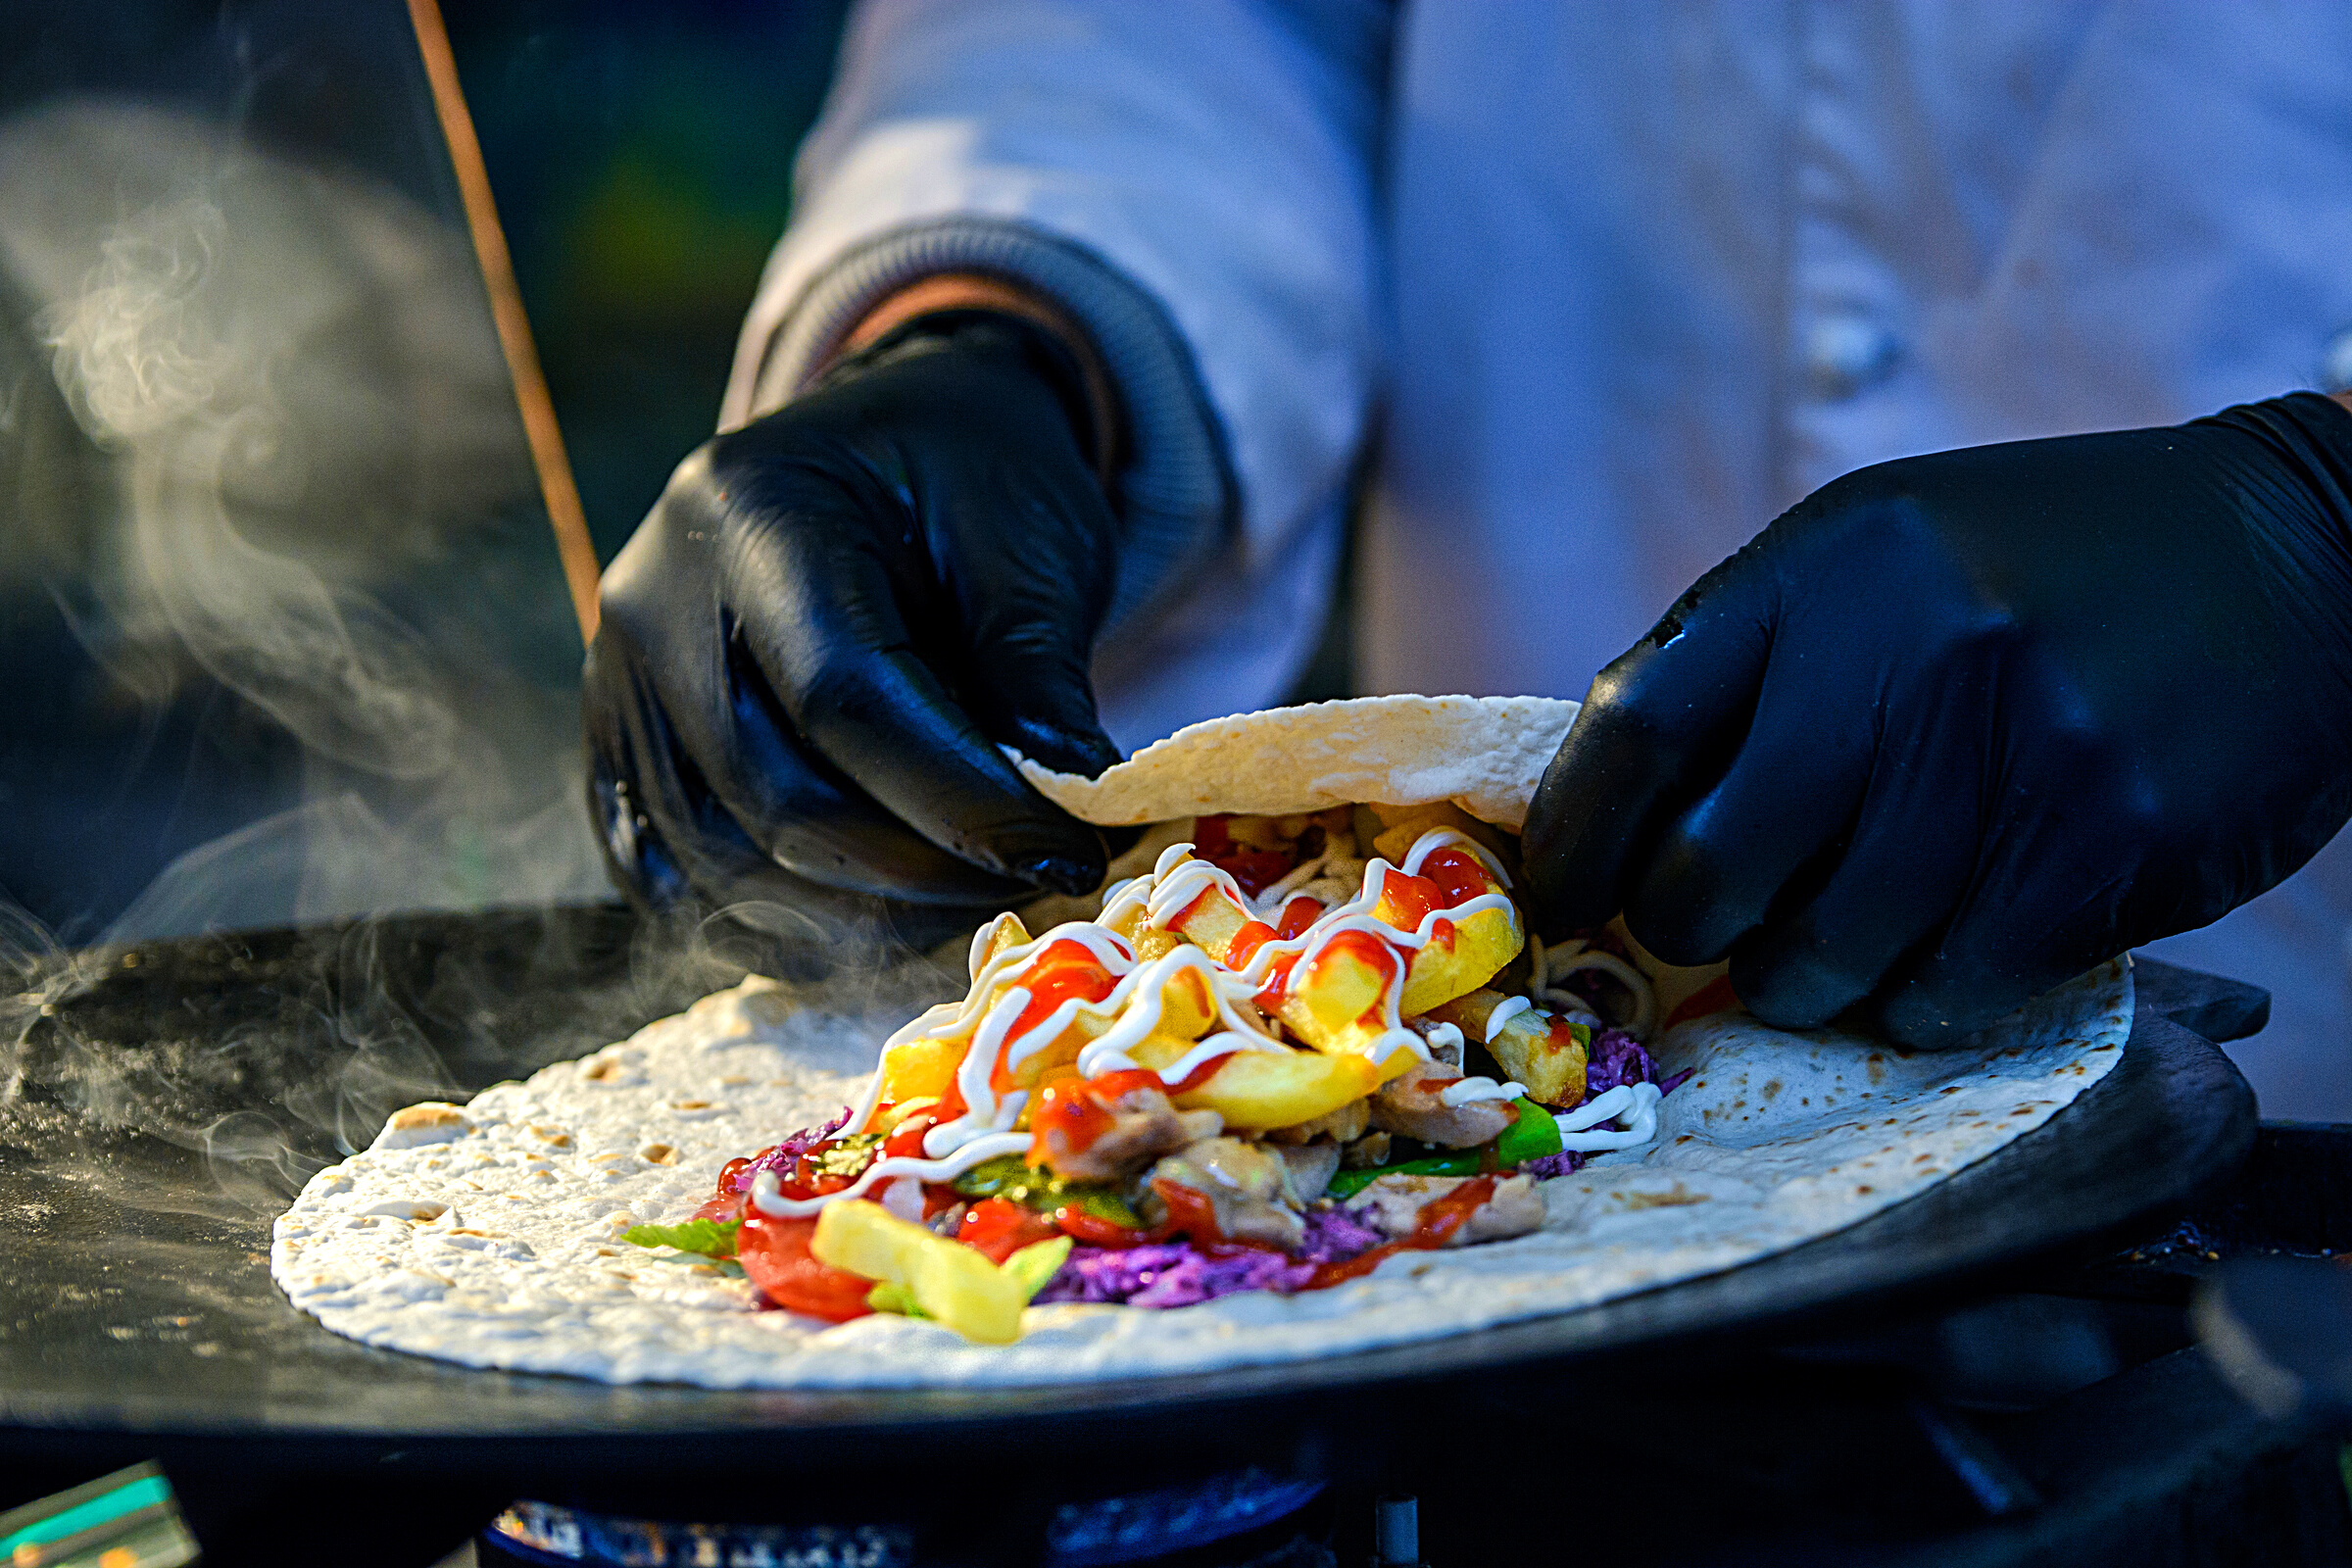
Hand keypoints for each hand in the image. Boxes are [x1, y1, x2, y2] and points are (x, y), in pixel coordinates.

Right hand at [584, 308, 1124, 938]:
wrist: (890, 446)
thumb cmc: (968, 482)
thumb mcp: (1030, 547)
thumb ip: (1039, 687)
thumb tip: (1066, 833)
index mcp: (754, 513)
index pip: (846, 699)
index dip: (961, 802)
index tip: (1065, 856)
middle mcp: (653, 601)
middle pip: (776, 797)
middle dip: (921, 871)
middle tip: (1034, 883)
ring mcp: (617, 681)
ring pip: (722, 863)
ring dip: (859, 917)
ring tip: (972, 901)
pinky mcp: (618, 747)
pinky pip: (670, 876)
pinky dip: (775, 924)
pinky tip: (878, 922)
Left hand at [1525, 393, 2351, 1045]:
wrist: (2303, 552)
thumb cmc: (2046, 569)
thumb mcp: (1877, 556)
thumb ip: (1744, 663)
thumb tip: (1602, 816)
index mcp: (1824, 565)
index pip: (1635, 725)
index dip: (1575, 838)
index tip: (1564, 900)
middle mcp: (1909, 643)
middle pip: (1714, 863)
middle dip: (1687, 928)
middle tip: (1707, 935)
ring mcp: (2017, 743)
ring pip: (1830, 950)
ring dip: (1801, 984)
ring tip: (1819, 960)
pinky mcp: (2111, 840)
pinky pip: (1952, 987)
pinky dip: (1915, 1005)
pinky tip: (1927, 970)